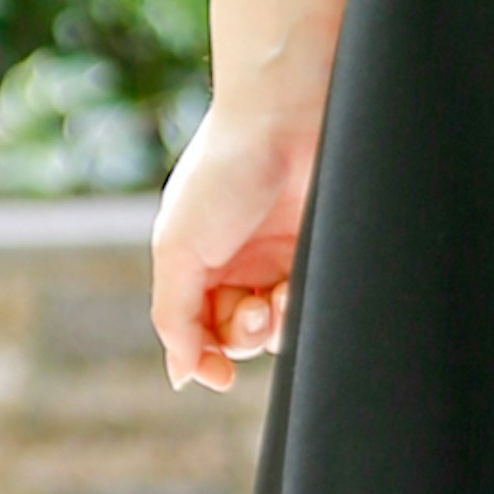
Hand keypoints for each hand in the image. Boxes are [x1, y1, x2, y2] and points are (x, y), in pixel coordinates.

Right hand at [153, 103, 313, 394]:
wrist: (286, 117)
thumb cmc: (223, 173)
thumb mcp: (177, 249)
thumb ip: (174, 316)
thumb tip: (183, 376)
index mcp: (197, 262)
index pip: (198, 330)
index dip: (205, 356)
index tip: (216, 373)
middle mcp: (240, 263)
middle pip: (239, 336)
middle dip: (243, 338)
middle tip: (252, 313)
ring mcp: (282, 258)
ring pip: (281, 328)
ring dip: (277, 328)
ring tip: (280, 300)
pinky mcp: (319, 251)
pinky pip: (313, 303)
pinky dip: (303, 310)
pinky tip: (296, 292)